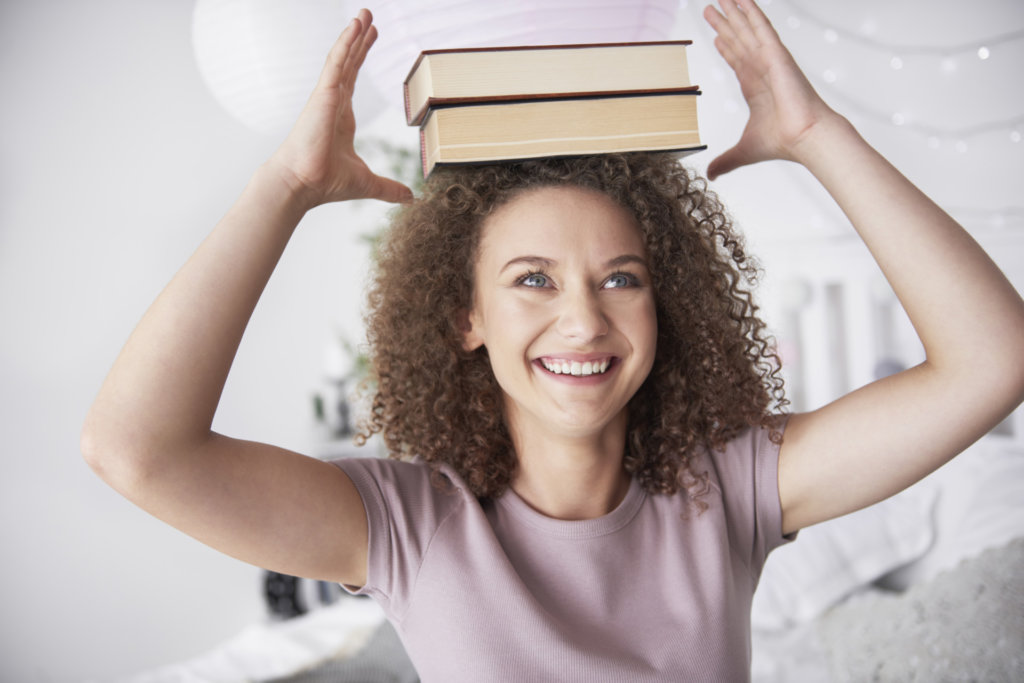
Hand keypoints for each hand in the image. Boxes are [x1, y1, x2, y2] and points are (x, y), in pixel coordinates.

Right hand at [267, 9, 412, 207]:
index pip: (352, 79)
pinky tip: (356, 25)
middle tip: (369, 18)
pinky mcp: (323, 95)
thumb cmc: (325, 182)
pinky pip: (336, 63)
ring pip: (342, 58)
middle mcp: (333, 102)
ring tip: (365, 13)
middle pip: (349, 63)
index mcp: (341, 117)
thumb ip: (389, 188)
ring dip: (353, 34)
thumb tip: (410, 199)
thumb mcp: (367, 183)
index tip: (370, 38)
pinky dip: (346, 43)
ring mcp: (327, 96)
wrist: (302, 184)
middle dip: (359, 40)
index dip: (361, 57)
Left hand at [703, 0, 842, 178]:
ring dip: (734, 13)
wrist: (804, 137)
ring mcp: (769, 60)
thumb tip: (710, 175)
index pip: (737, 63)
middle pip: (738, 42)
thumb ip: (725, 161)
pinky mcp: (776, 54)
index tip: (717, 37)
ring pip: (747, 30)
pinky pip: (761, 27)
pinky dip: (751, 12)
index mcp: (755, 88)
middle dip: (725, 26)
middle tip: (710, 9)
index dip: (726, 48)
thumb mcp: (742, 151)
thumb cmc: (781, 143)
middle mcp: (761, 70)